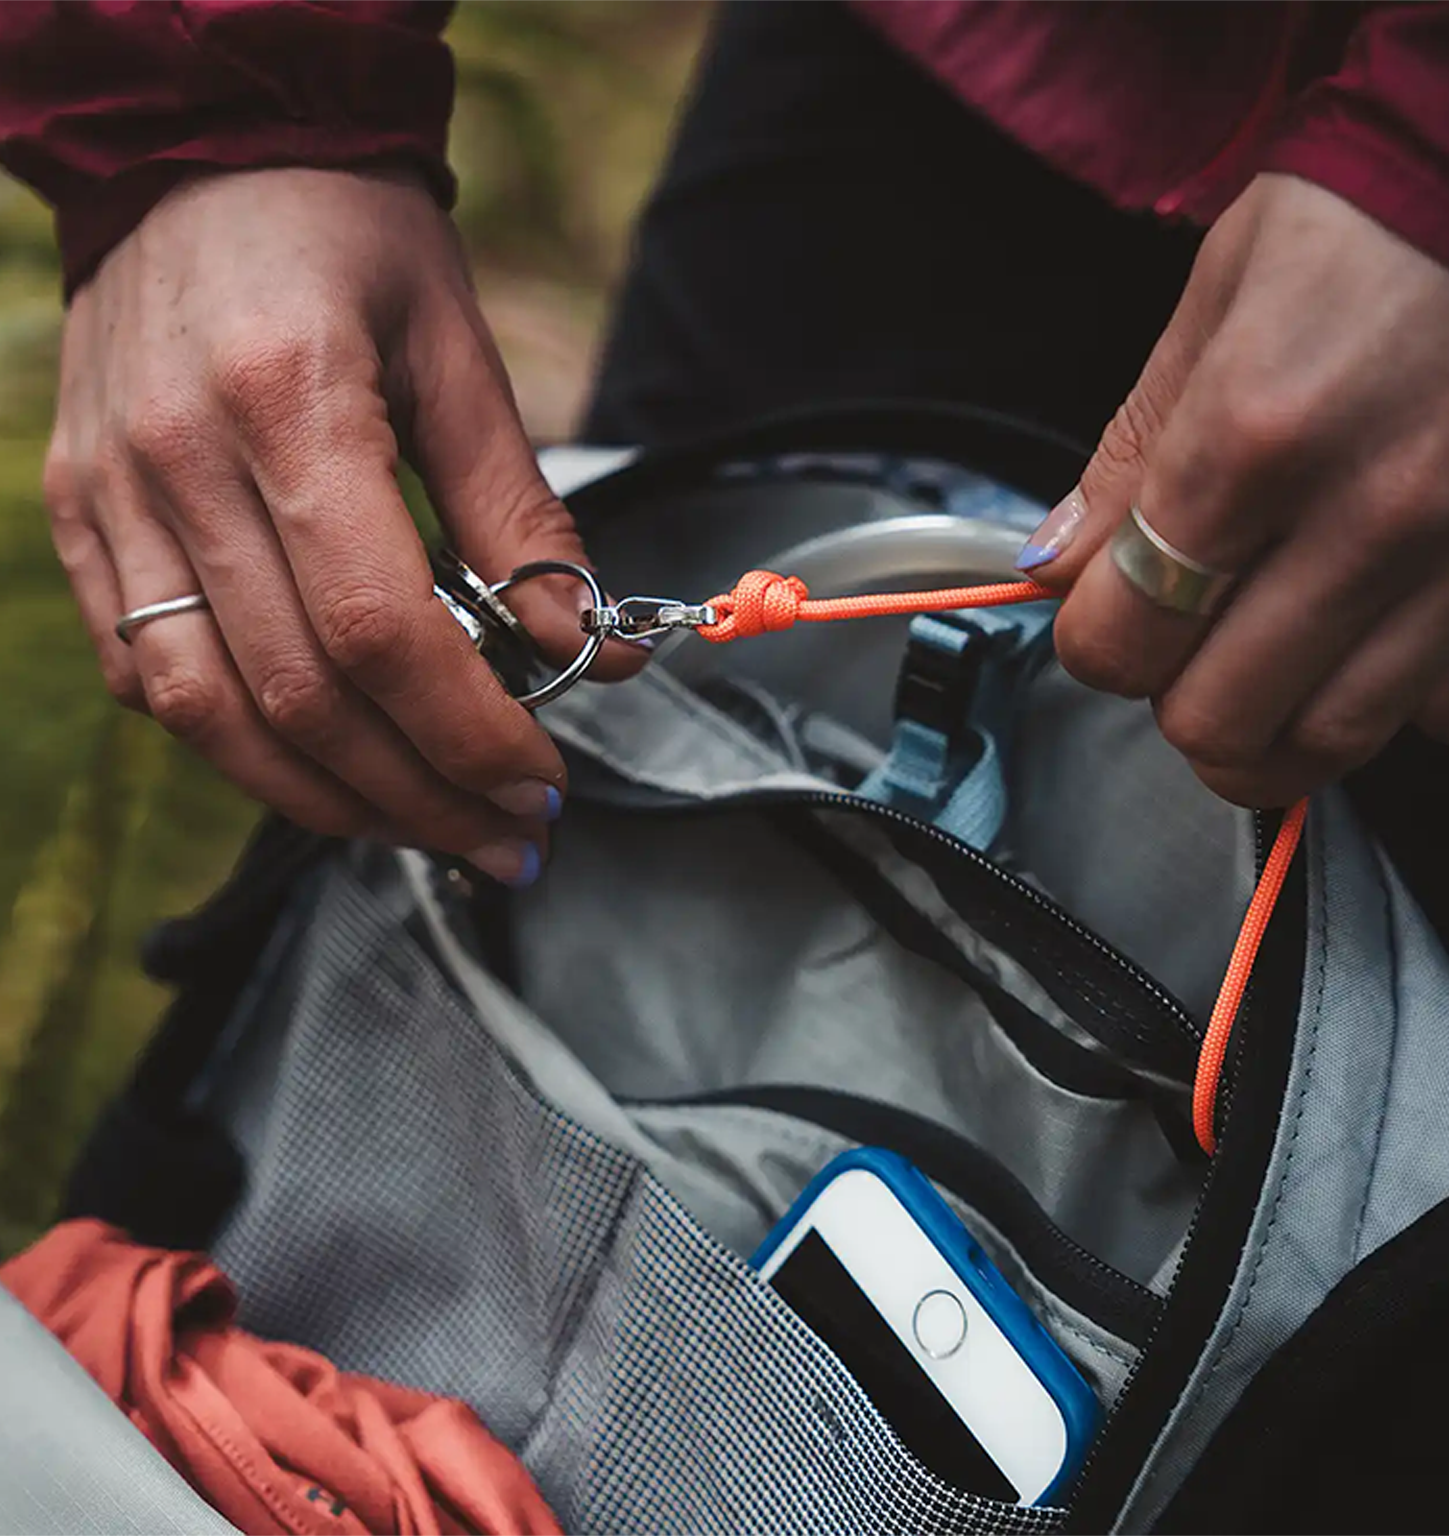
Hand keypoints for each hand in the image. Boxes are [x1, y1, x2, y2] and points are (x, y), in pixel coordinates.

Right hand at [44, 168, 643, 881]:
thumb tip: (583, 654)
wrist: (194, 152)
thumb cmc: (347, 237)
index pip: (380, 629)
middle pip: (299, 696)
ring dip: (329, 801)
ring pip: (206, 710)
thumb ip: (522, 514)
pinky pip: (144, 673)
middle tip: (509, 839)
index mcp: (289, 401)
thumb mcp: (459, 352)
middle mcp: (177, 459)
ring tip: (427, 831)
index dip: (467, 732)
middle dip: (420, 796)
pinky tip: (320, 764)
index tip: (540, 782)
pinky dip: (237, 744)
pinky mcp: (76, 516)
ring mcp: (108, 494)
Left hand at [1018, 173, 1448, 806]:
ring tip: (1267, 673)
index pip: (1123, 635)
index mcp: (1253, 435)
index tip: (1104, 620)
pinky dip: (1430, 710)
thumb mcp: (1214, 303)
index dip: (1092, 644)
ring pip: (1337, 737)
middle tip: (1182, 651)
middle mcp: (1370, 511)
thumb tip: (1057, 566)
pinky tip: (1401, 659)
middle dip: (1173, 698)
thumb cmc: (1371, 219)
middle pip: (1218, 718)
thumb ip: (1129, 454)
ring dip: (1276, 728)